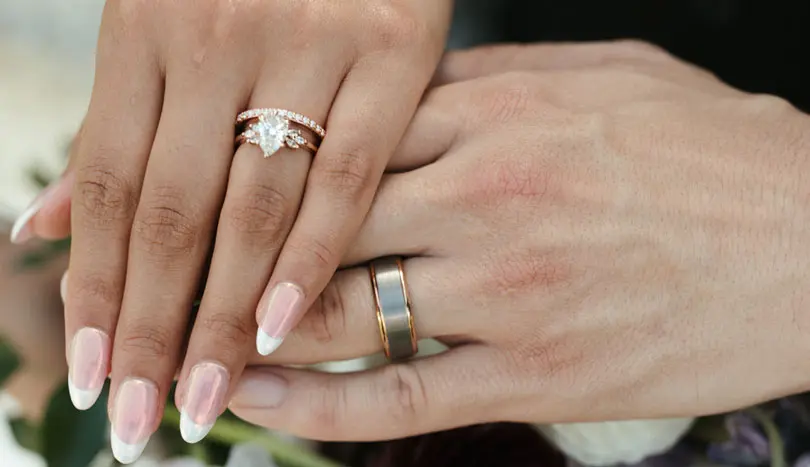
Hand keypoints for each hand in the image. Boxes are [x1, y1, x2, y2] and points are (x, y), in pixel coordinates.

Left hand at [10, 0, 451, 460]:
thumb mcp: (158, 26)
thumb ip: (114, 127)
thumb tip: (38, 227)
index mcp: (145, 30)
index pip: (106, 187)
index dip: (93, 288)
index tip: (91, 372)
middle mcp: (214, 40)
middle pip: (170, 214)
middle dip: (149, 328)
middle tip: (139, 418)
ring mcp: (307, 47)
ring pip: (252, 207)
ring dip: (224, 314)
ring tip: (202, 396)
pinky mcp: (393, 52)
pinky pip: (348, 174)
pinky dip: (315, 254)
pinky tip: (286, 327)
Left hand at [227, 42, 809, 439]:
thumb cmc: (714, 151)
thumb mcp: (607, 77)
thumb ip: (500, 77)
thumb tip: (416, 84)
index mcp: (501, 112)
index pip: (344, 137)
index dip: (270, 161)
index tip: (224, 180)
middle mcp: (489, 196)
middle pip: (320, 220)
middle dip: (238, 245)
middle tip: (177, 267)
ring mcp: (507, 290)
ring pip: (342, 309)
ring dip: (254, 327)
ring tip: (193, 339)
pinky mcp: (535, 372)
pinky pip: (401, 395)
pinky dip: (317, 407)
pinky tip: (255, 402)